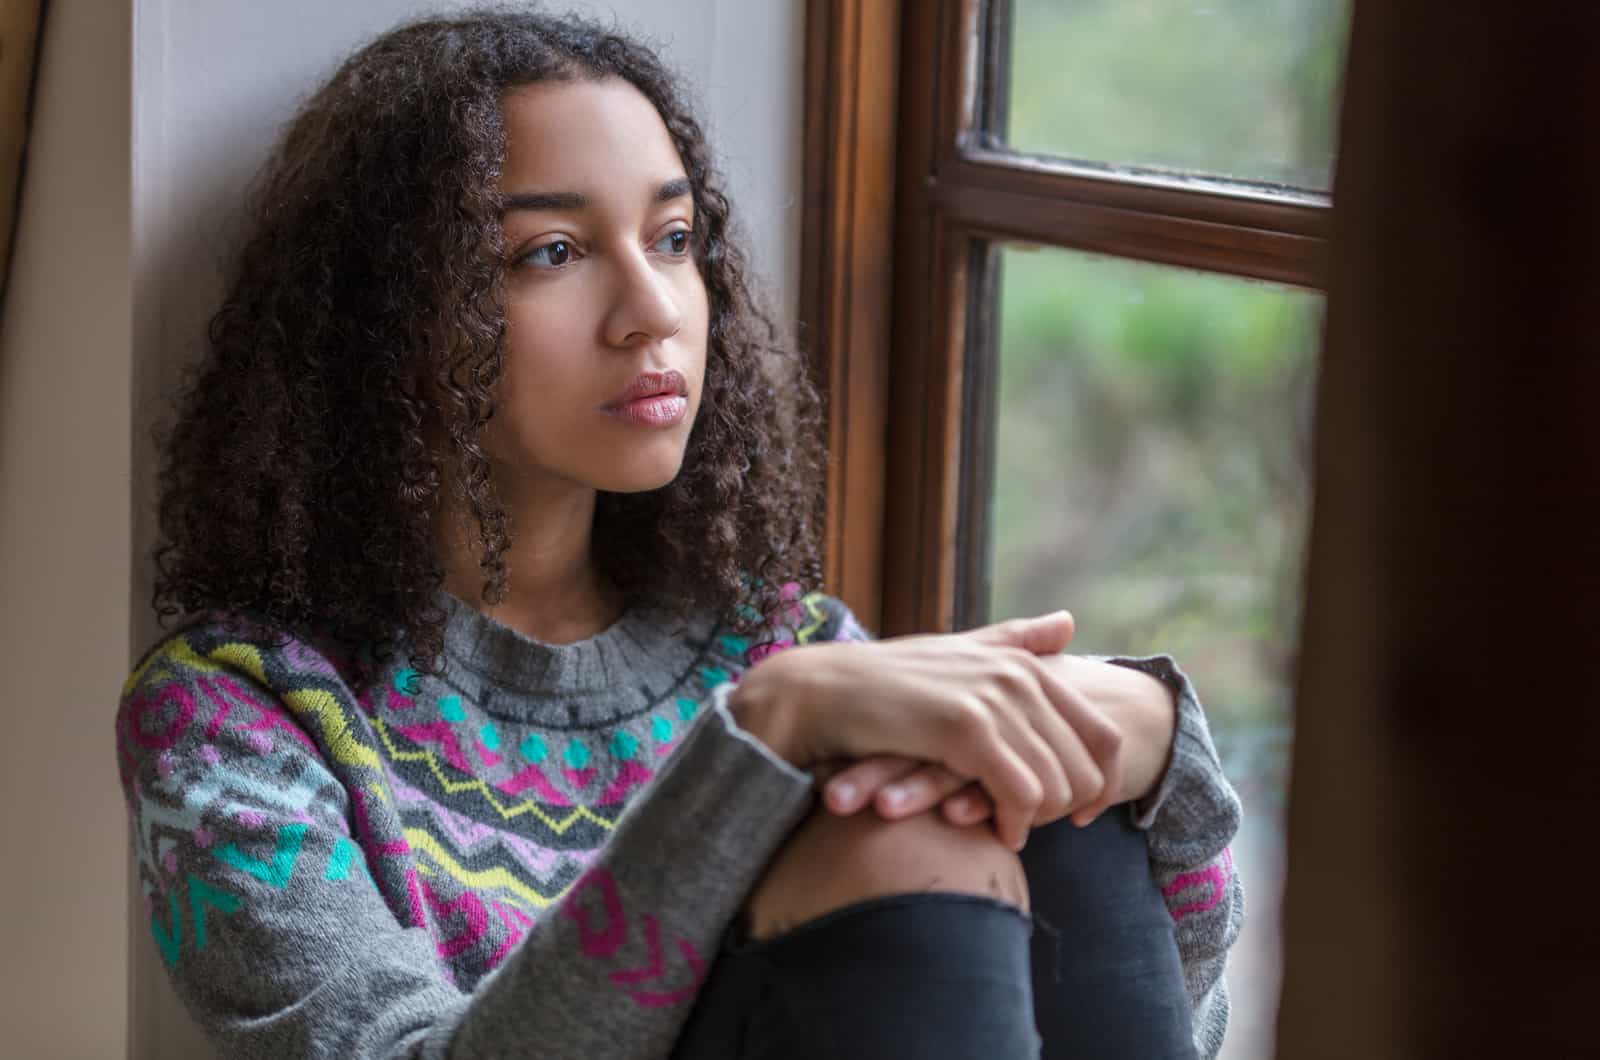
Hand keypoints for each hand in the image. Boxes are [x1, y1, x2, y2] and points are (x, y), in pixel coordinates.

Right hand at [819, 655, 1178, 828]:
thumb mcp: (960, 652)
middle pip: (1087, 767)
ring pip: (1057, 785)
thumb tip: (1069, 622)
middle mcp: (1018, 676)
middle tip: (1038, 828)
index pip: (1104, 735)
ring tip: (1011, 830)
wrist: (825, 692)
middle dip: (1070, 808)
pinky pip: (1021, 794)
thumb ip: (1015, 641)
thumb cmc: (888, 681)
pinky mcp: (966, 729)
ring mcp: (994, 700)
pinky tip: (998, 832)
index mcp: (1024, 665)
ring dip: (1040, 820)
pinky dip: (1015, 822)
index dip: (1102, 783)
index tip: (1083, 815)